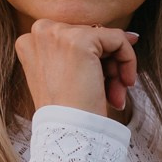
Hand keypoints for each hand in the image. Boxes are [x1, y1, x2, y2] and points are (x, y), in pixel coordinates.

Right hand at [15, 19, 139, 117]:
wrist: (67, 131)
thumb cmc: (68, 111)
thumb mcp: (67, 75)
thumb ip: (88, 52)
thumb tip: (131, 35)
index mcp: (30, 41)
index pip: (74, 38)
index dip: (94, 59)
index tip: (104, 80)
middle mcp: (40, 31)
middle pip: (89, 36)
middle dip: (106, 65)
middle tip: (113, 93)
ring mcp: (58, 33)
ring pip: (105, 38)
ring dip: (117, 68)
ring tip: (117, 95)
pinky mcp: (81, 39)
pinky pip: (118, 39)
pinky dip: (128, 60)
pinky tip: (125, 84)